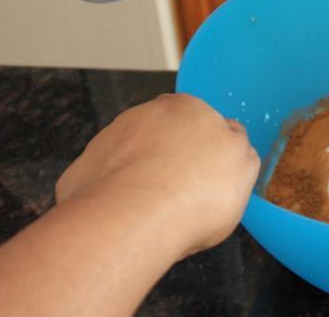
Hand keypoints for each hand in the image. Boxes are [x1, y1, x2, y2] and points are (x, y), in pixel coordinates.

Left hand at [55, 93, 259, 257]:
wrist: (131, 221)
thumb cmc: (193, 196)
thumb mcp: (244, 170)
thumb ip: (238, 147)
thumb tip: (232, 138)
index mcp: (189, 107)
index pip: (203, 122)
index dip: (208, 153)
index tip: (209, 179)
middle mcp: (146, 114)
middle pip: (165, 137)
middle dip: (172, 161)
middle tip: (183, 198)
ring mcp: (111, 138)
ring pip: (133, 157)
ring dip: (142, 178)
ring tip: (154, 214)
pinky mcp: (85, 166)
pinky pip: (106, 181)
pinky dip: (115, 196)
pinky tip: (127, 217)